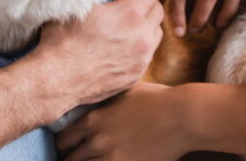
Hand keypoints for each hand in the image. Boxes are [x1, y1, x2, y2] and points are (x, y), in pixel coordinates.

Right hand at [34, 0, 164, 106]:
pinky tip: (123, 46)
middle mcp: (141, 36)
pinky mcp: (135, 75)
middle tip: (131, 3)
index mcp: (130, 14)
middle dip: (148, 3)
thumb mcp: (78, 5)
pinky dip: (140, 46)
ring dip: (147, 26)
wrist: (57, 79)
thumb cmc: (63, 41)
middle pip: (158, 11)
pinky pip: (147, 54)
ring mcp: (141, 58)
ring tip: (129, 25)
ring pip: (156, 34)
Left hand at [56, 82, 190, 160]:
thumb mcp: (122, 91)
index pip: (62, 140)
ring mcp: (112, 158)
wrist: (183, 116)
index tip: (69, 148)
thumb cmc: (157, 99)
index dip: (64, 145)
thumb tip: (91, 98)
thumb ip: (103, 100)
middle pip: (70, 160)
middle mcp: (97, 141)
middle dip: (72, 160)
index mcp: (93, 120)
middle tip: (78, 158)